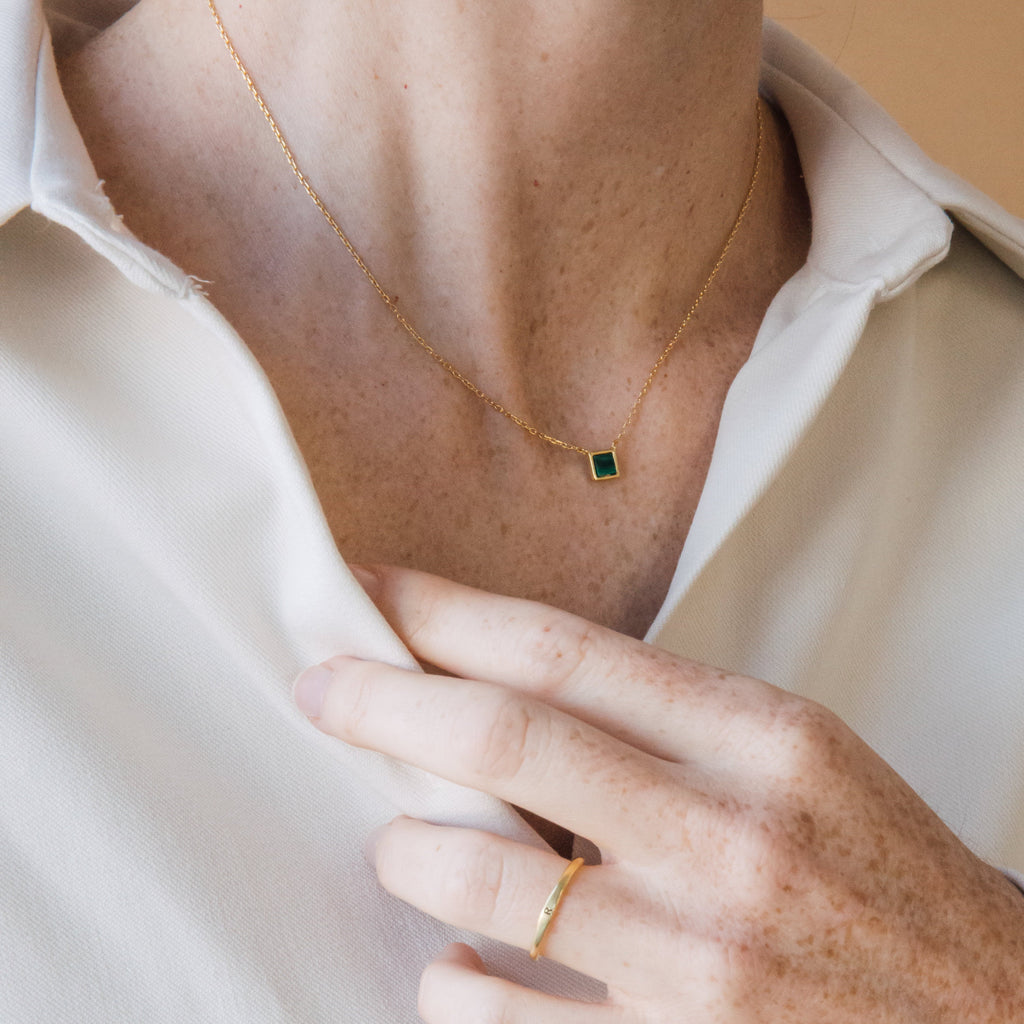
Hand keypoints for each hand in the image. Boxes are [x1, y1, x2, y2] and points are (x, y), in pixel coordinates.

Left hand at [293, 566, 1023, 1022]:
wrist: (979, 1011)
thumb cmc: (870, 867)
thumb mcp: (791, 755)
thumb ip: (660, 719)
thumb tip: (504, 689)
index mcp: (758, 738)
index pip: (564, 649)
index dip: (449, 613)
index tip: (376, 593)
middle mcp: (726, 836)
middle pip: (506, 738)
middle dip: (385, 699)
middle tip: (320, 684)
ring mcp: (698, 960)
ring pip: (484, 885)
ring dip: (407, 851)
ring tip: (390, 839)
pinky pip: (502, 1020)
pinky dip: (451, 984)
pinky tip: (451, 965)